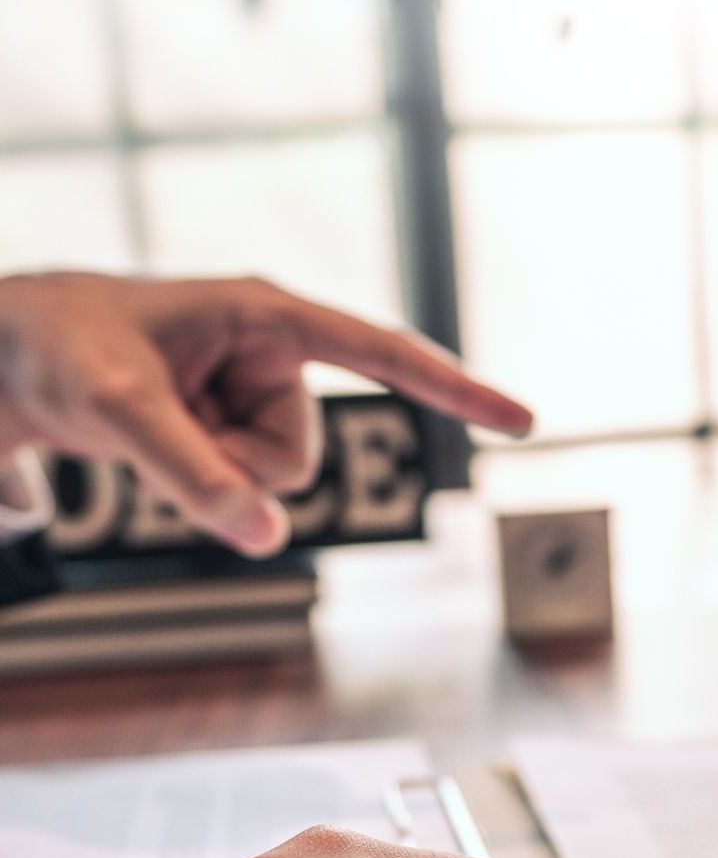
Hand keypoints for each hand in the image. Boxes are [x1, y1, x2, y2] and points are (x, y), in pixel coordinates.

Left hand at [0, 272, 532, 557]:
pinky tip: (151, 437)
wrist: (4, 352)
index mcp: (269, 315)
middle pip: (299, 456)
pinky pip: (241, 486)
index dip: (458, 391)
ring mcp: (250, 396)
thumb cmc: (60, 347)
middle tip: (157, 427)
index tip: (525, 420)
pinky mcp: (229, 427)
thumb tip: (267, 542)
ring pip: (269, 482)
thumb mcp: (119, 409)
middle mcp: (272, 355)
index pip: (385, 356)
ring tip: (147, 425)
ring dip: (207, 474)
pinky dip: (196, 480)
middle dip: (232, 466)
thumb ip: (194, 476)